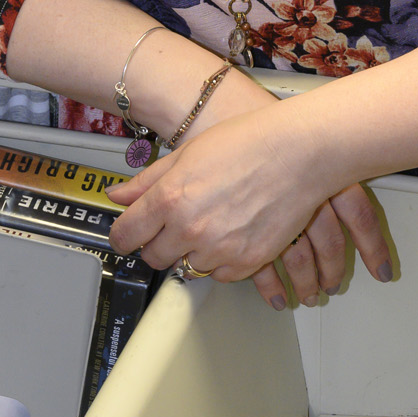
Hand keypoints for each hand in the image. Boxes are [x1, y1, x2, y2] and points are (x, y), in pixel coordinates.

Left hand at [106, 102, 391, 304]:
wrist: (299, 152)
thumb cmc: (248, 142)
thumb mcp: (189, 153)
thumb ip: (149, 181)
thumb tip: (118, 196)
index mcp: (170, 197)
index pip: (127, 235)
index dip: (124, 235)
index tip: (128, 235)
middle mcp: (190, 228)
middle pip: (154, 257)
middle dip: (159, 243)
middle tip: (175, 225)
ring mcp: (219, 249)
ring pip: (188, 266)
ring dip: (194, 251)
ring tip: (214, 220)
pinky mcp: (247, 263)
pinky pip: (220, 274)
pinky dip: (222, 260)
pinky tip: (233, 232)